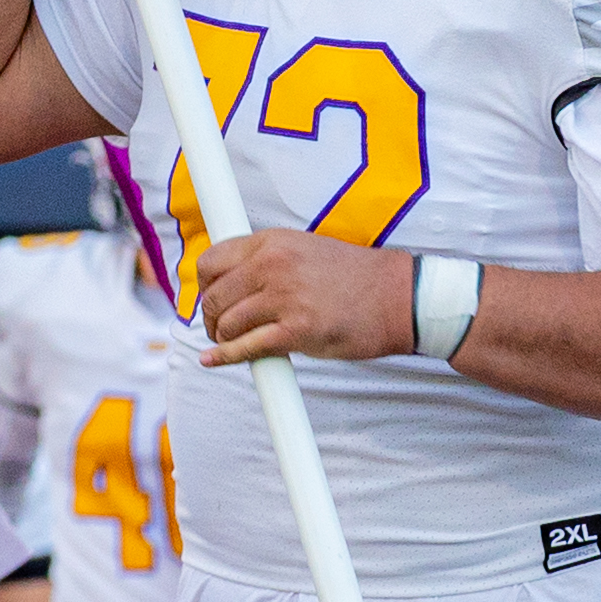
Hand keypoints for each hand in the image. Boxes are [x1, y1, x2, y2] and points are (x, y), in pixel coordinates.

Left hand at [187, 226, 426, 369]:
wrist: (397, 297)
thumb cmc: (355, 278)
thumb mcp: (305, 250)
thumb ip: (268, 261)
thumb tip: (231, 283)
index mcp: (274, 241)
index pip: (211, 261)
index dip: (203, 285)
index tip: (209, 298)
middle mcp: (274, 264)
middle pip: (214, 295)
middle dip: (211, 317)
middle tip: (219, 328)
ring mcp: (285, 297)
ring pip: (227, 323)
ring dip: (223, 339)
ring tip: (232, 343)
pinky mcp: (297, 330)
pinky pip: (246, 347)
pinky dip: (226, 357)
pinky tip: (215, 359)